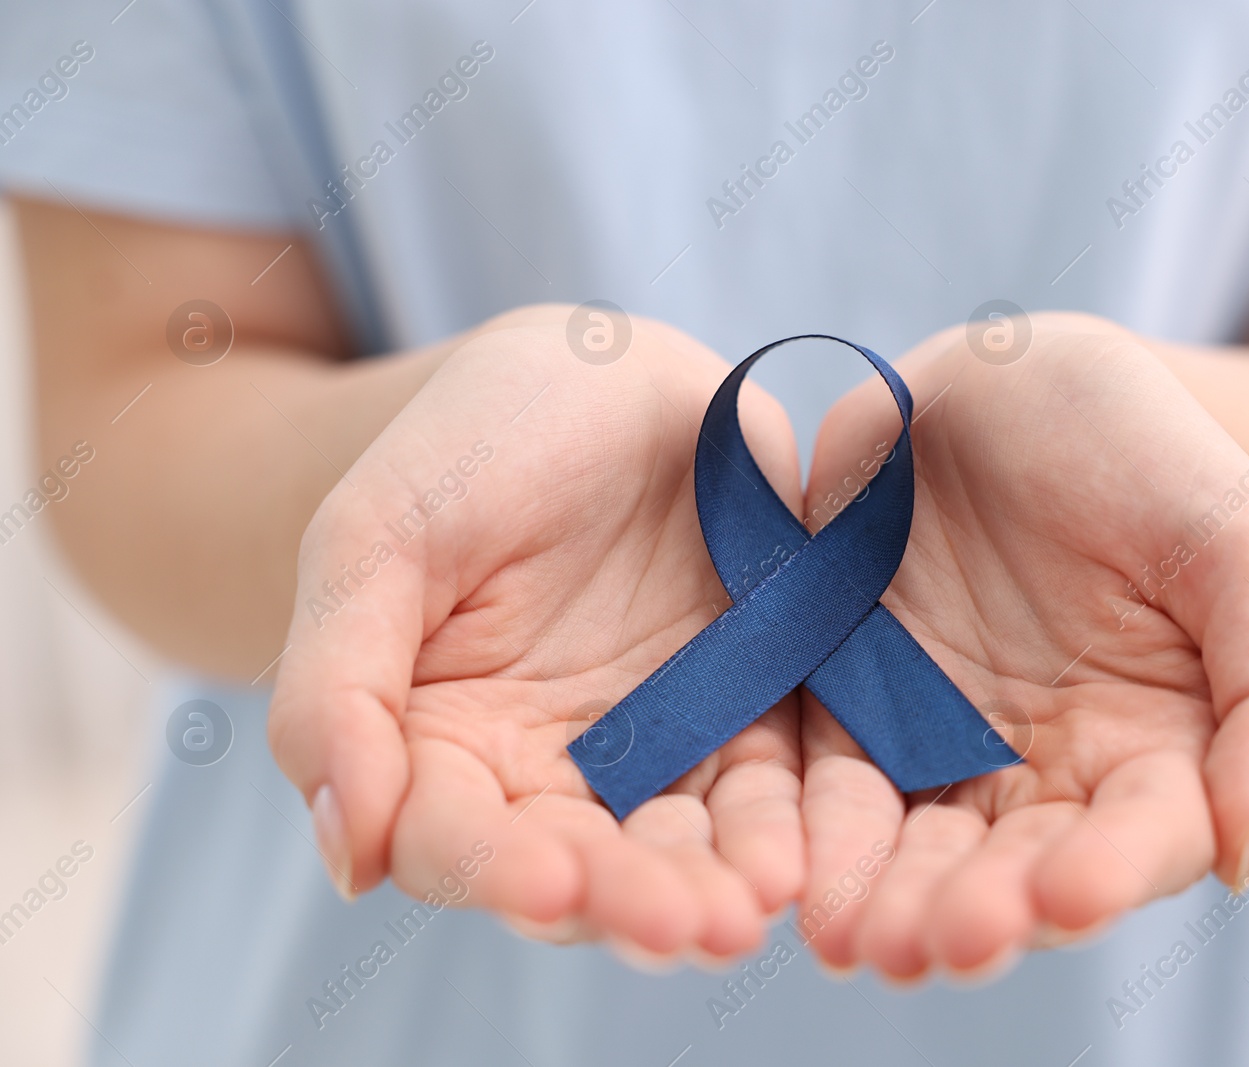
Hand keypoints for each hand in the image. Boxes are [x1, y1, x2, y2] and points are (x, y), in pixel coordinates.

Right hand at [268, 306, 803, 959]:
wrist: (594, 370)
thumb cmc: (464, 443)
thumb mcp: (374, 539)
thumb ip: (336, 689)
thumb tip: (349, 857)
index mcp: (440, 743)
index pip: (455, 841)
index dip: (496, 872)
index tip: (548, 886)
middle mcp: (548, 768)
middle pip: (583, 867)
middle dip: (631, 903)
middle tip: (688, 927)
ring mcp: (655, 744)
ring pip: (680, 843)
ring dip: (713, 886)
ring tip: (751, 908)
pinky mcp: (747, 708)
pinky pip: (767, 782)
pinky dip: (784, 823)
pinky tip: (801, 852)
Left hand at [795, 315, 1248, 979]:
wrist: (1022, 376)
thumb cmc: (1153, 454)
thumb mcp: (1244, 544)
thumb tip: (1248, 851)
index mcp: (1158, 747)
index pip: (1140, 838)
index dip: (1108, 873)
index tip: (1069, 897)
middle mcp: (1045, 769)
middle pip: (1013, 866)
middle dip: (977, 911)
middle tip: (938, 945)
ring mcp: (939, 741)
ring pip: (913, 844)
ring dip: (886, 897)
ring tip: (860, 941)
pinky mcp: (846, 703)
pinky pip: (823, 778)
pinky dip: (809, 829)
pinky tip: (794, 875)